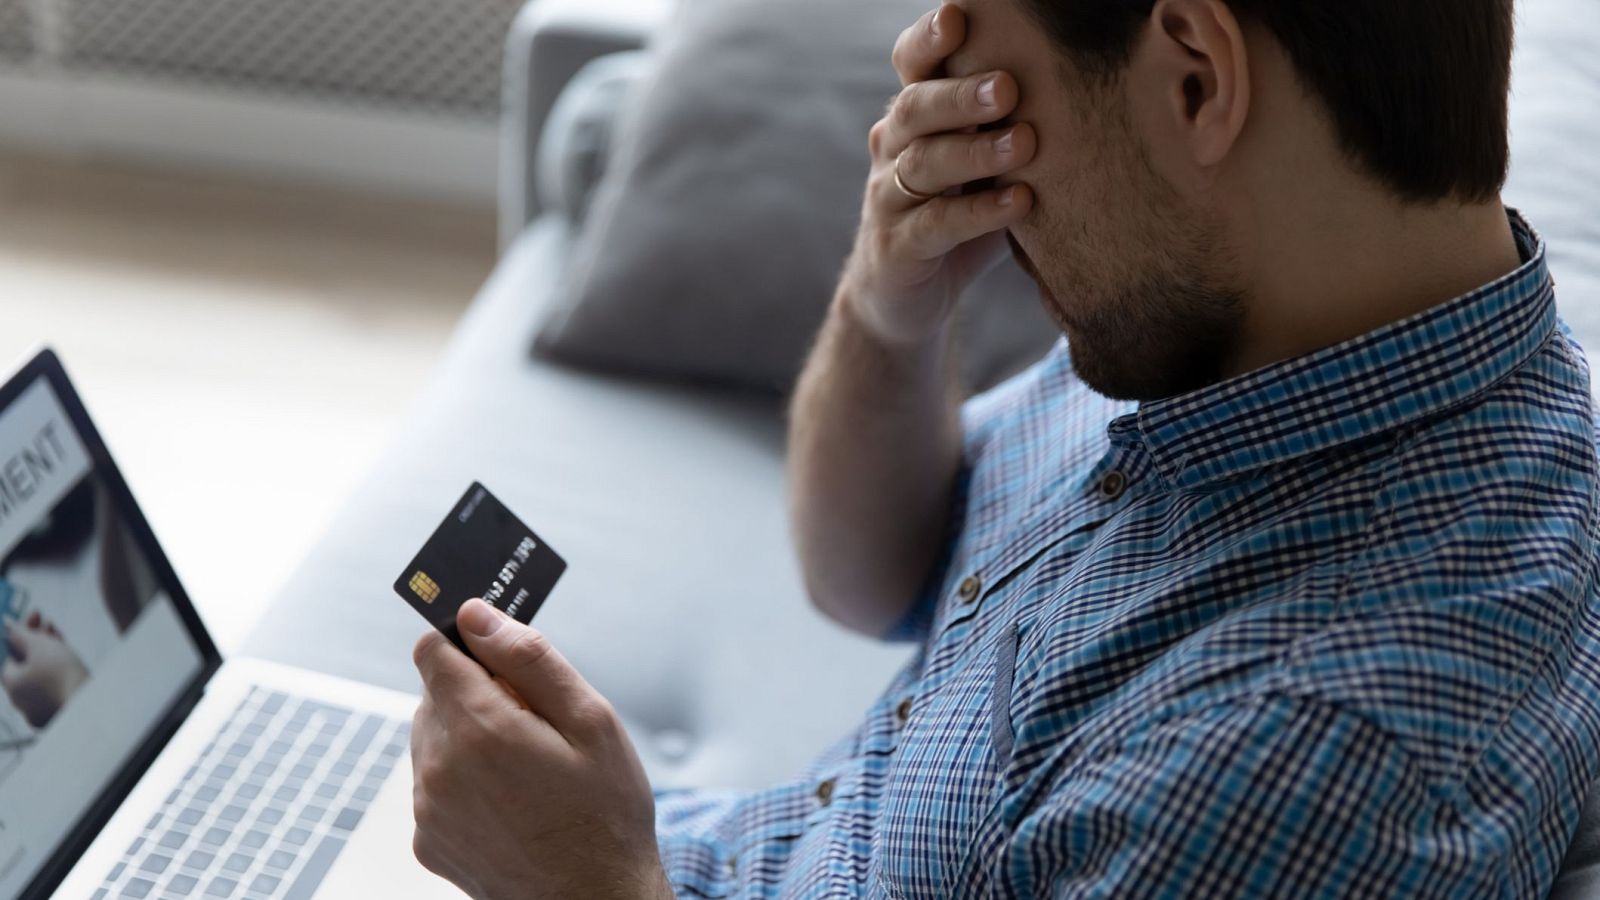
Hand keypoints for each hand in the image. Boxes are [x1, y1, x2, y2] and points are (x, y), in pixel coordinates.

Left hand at [2, 611, 88, 728]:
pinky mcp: (57, 714)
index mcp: (10, 683)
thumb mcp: (41, 646)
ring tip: (60, 637)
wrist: (89, 705)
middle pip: (26, 664)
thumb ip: (22, 633)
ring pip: (41, 675)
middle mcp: (20, 699)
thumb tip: (8, 624)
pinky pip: (53, 687)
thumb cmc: (62, 677)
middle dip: (37, 641)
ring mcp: (38, 709)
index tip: (36, 615)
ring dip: (49, 654)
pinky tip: (68, 659)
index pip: (12, 651)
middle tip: (49, 624)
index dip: (24, 630)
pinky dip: (58, 671)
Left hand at [411, 600, 672, 899]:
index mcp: (479, 730)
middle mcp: (438, 768)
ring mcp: (428, 810)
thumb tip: (476, 616)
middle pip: (435, 693)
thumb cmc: (605, 816)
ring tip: (527, 766)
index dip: (470, 644)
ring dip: (470, 735)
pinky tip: (512, 800)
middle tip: (536, 724)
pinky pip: (435, 783)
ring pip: (433, 737)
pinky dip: (464, 778)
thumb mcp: (591, 722)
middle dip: (479, 693)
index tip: (502, 657)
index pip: (433, 650)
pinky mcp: (428, 840)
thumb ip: (529, 659)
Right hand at [841, 3, 1036, 347]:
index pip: (911, 66)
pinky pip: (936, 225)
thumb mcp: (983, 166)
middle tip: (1008, 86)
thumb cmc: (959, 217)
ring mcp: (888, 199)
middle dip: (961, 95)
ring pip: (923, 165)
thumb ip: (1011, 127)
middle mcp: (893, 149)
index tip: (960, 16)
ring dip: (976, 152)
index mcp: (914, 118)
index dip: (928, 41)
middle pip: (916, 109)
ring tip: (1024, 143)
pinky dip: (979, 213)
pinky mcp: (898, 248)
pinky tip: (1020, 202)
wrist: (906, 297)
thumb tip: (1092, 83)